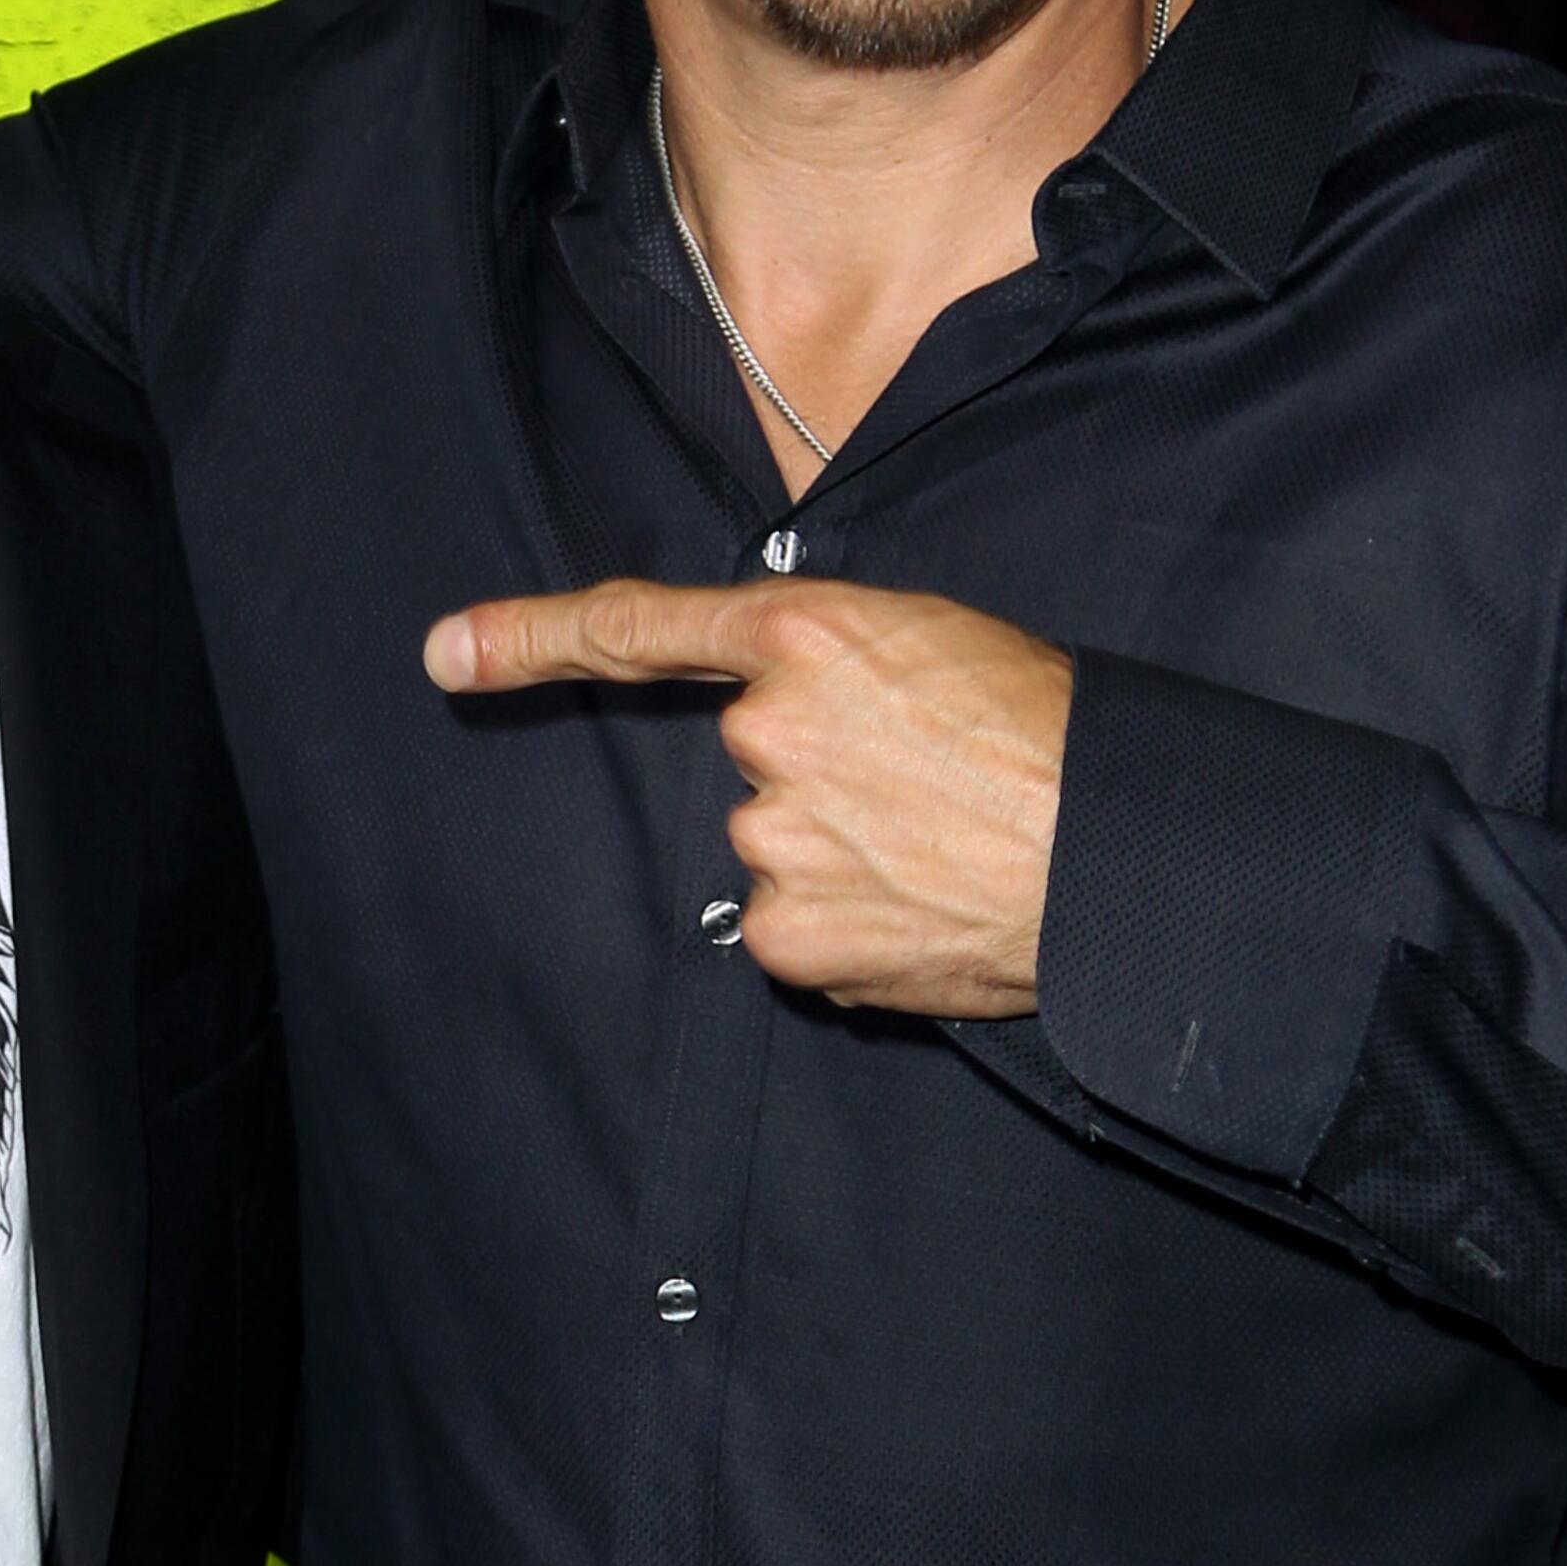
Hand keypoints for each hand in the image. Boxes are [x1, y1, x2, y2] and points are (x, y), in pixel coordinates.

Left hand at [426, 575, 1070, 1016]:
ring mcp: (769, 839)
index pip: (643, 631)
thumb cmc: (1053, 739)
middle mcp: (765, 733)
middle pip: (753, 763)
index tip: (449, 651)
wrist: (1116, 855)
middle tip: (928, 789)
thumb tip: (777, 738)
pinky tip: (921, 907)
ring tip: (942, 849)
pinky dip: (848, 926)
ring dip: (841, 858)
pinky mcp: (785, 934)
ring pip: (775, 850)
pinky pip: (792, 929)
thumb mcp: (938, 650)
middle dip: (821, 780)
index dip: (534, 638)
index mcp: (805, 637)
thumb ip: (835, 679)